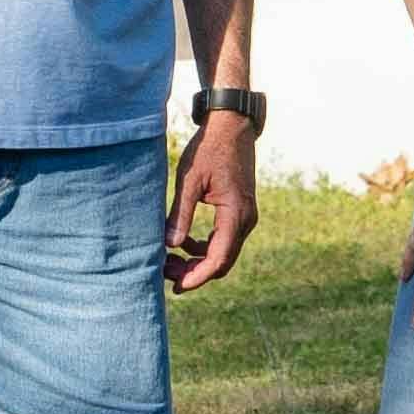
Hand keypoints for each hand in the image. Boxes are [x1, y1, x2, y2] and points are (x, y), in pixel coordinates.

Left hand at [164, 108, 263, 293]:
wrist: (231, 126)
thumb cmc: (209, 149)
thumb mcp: (190, 180)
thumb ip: (180, 214)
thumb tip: (169, 246)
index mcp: (235, 214)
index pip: (218, 259)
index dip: (197, 277)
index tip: (175, 286)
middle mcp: (246, 220)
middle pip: (223, 261)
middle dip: (196, 272)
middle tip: (167, 273)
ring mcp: (245, 216)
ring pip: (224, 252)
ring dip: (199, 260)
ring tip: (170, 259)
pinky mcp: (240, 211)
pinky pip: (224, 239)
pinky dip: (205, 246)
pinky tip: (183, 242)